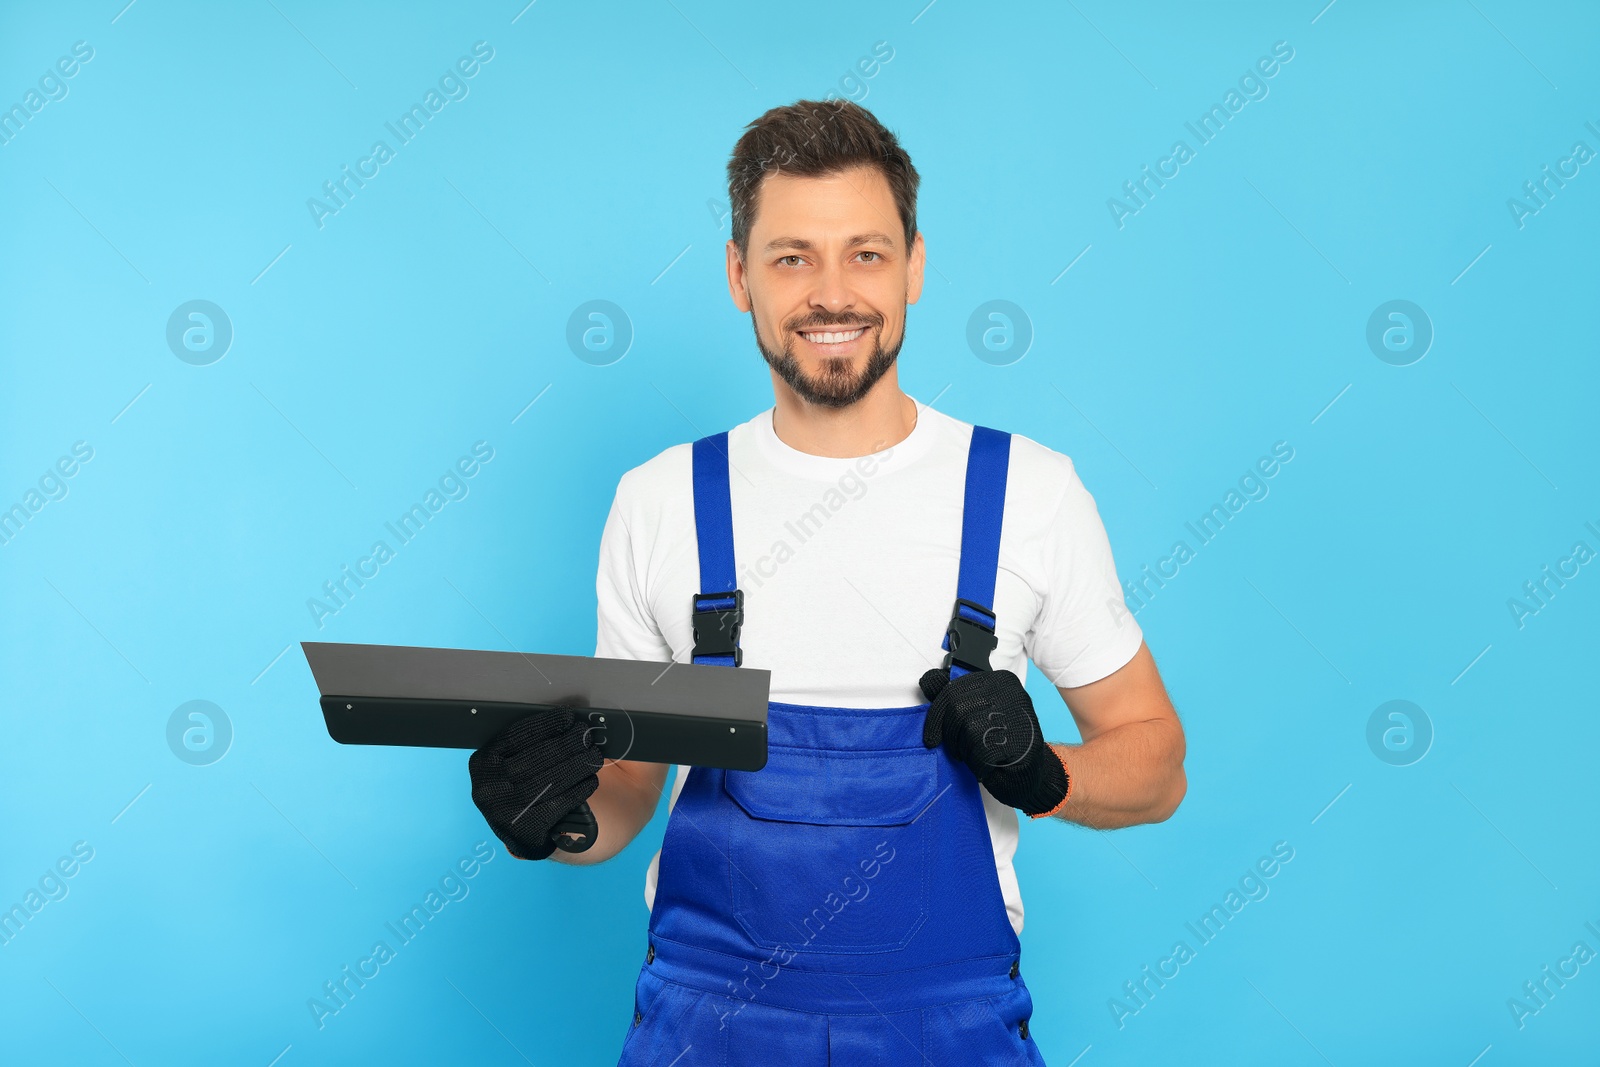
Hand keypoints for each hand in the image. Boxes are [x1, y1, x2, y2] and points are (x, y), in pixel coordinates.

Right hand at [468, 709, 603, 859]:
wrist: (526, 834)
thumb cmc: (525, 787)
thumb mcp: (514, 762)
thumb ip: (530, 743)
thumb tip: (566, 720)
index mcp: (483, 763)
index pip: (515, 736)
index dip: (545, 724)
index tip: (569, 716)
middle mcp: (488, 787)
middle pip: (533, 759)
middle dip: (566, 744)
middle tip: (587, 736)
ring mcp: (504, 812)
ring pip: (547, 782)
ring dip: (576, 765)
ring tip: (594, 756)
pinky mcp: (524, 831)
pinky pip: (556, 805)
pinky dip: (577, 790)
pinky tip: (590, 780)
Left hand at [919, 667, 1070, 817]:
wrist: (1029, 776)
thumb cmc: (1001, 745)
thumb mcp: (976, 716)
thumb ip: (954, 698)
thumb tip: (929, 679)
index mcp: (1001, 681)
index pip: (955, 688)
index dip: (938, 715)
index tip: (932, 735)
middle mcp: (1009, 691)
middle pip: (956, 706)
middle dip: (949, 733)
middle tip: (958, 749)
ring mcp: (1014, 712)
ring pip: (964, 726)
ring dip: (963, 748)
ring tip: (977, 755)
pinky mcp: (1014, 735)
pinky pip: (976, 747)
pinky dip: (975, 761)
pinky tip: (987, 764)